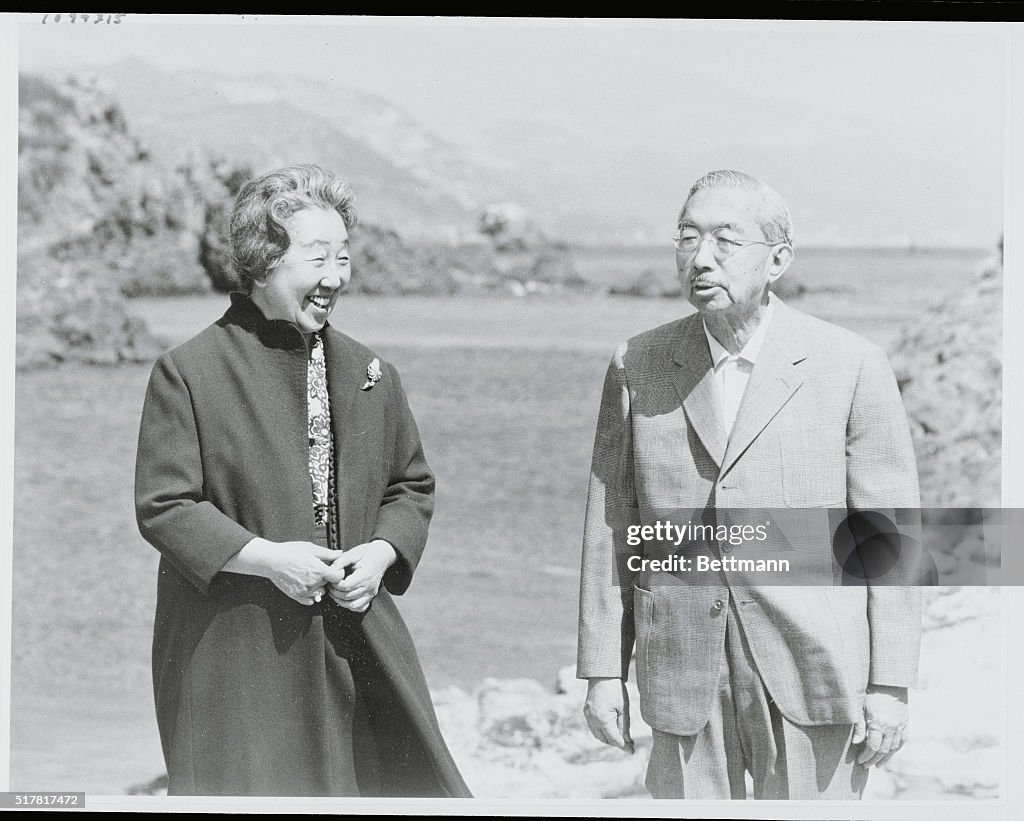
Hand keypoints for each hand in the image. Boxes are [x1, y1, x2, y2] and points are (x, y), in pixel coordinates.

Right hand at [225, 538, 343, 605]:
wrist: (270, 560)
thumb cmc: (289, 552)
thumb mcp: (310, 548)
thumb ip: (327, 553)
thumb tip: (340, 553)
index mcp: (318, 570)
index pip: (338, 577)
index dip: (338, 572)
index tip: (333, 569)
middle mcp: (313, 583)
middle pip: (329, 585)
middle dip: (327, 578)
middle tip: (318, 569)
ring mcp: (305, 591)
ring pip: (320, 593)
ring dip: (319, 587)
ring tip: (310, 576)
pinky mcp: (296, 596)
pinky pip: (310, 600)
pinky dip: (311, 595)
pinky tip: (305, 585)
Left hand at [327, 539, 396, 611]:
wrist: (382, 555)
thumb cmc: (367, 553)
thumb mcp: (353, 553)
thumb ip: (341, 561)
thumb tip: (330, 570)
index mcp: (365, 575)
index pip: (346, 586)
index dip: (335, 584)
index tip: (331, 579)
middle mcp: (369, 586)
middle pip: (347, 596)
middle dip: (334, 592)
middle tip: (329, 584)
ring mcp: (371, 593)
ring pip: (352, 605)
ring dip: (340, 600)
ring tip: (334, 591)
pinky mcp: (371, 596)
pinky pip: (360, 607)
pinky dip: (350, 606)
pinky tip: (344, 598)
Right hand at [583, 677, 633, 752]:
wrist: (602, 674)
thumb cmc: (616, 690)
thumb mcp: (624, 709)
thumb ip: (625, 727)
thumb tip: (628, 742)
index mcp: (603, 719)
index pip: (614, 739)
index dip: (624, 746)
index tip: (632, 751)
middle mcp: (592, 719)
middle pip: (605, 739)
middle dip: (617, 743)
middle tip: (629, 744)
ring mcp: (587, 716)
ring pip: (598, 735)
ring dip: (608, 739)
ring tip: (620, 737)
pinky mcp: (586, 712)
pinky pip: (593, 728)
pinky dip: (602, 732)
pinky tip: (610, 729)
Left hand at [852, 684, 908, 766]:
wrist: (889, 684)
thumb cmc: (870, 695)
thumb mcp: (860, 708)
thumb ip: (859, 726)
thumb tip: (856, 743)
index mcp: (878, 723)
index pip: (873, 746)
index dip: (866, 756)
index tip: (860, 760)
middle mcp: (891, 727)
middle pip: (883, 750)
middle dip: (873, 760)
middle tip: (865, 765)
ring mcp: (900, 726)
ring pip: (893, 748)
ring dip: (885, 758)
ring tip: (877, 764)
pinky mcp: (905, 724)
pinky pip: (901, 742)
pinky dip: (895, 750)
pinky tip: (889, 755)